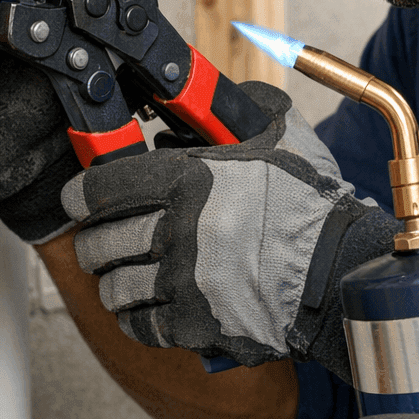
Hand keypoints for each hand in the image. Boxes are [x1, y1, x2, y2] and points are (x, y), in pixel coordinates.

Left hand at [67, 81, 396, 381]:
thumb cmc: (310, 200)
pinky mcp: (196, 325)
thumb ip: (238, 105)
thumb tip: (208, 94)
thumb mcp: (280, 133)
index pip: (101, 188)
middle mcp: (178, 231)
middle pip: (98, 241)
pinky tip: (146, 304)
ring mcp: (184, 283)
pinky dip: (135, 316)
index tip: (79, 199)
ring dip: (114, 281)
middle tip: (100, 238)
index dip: (81, 194)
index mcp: (189, 180)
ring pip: (114, 287)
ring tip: (124, 273)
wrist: (339, 268)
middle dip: (93, 240)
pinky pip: (140, 325)